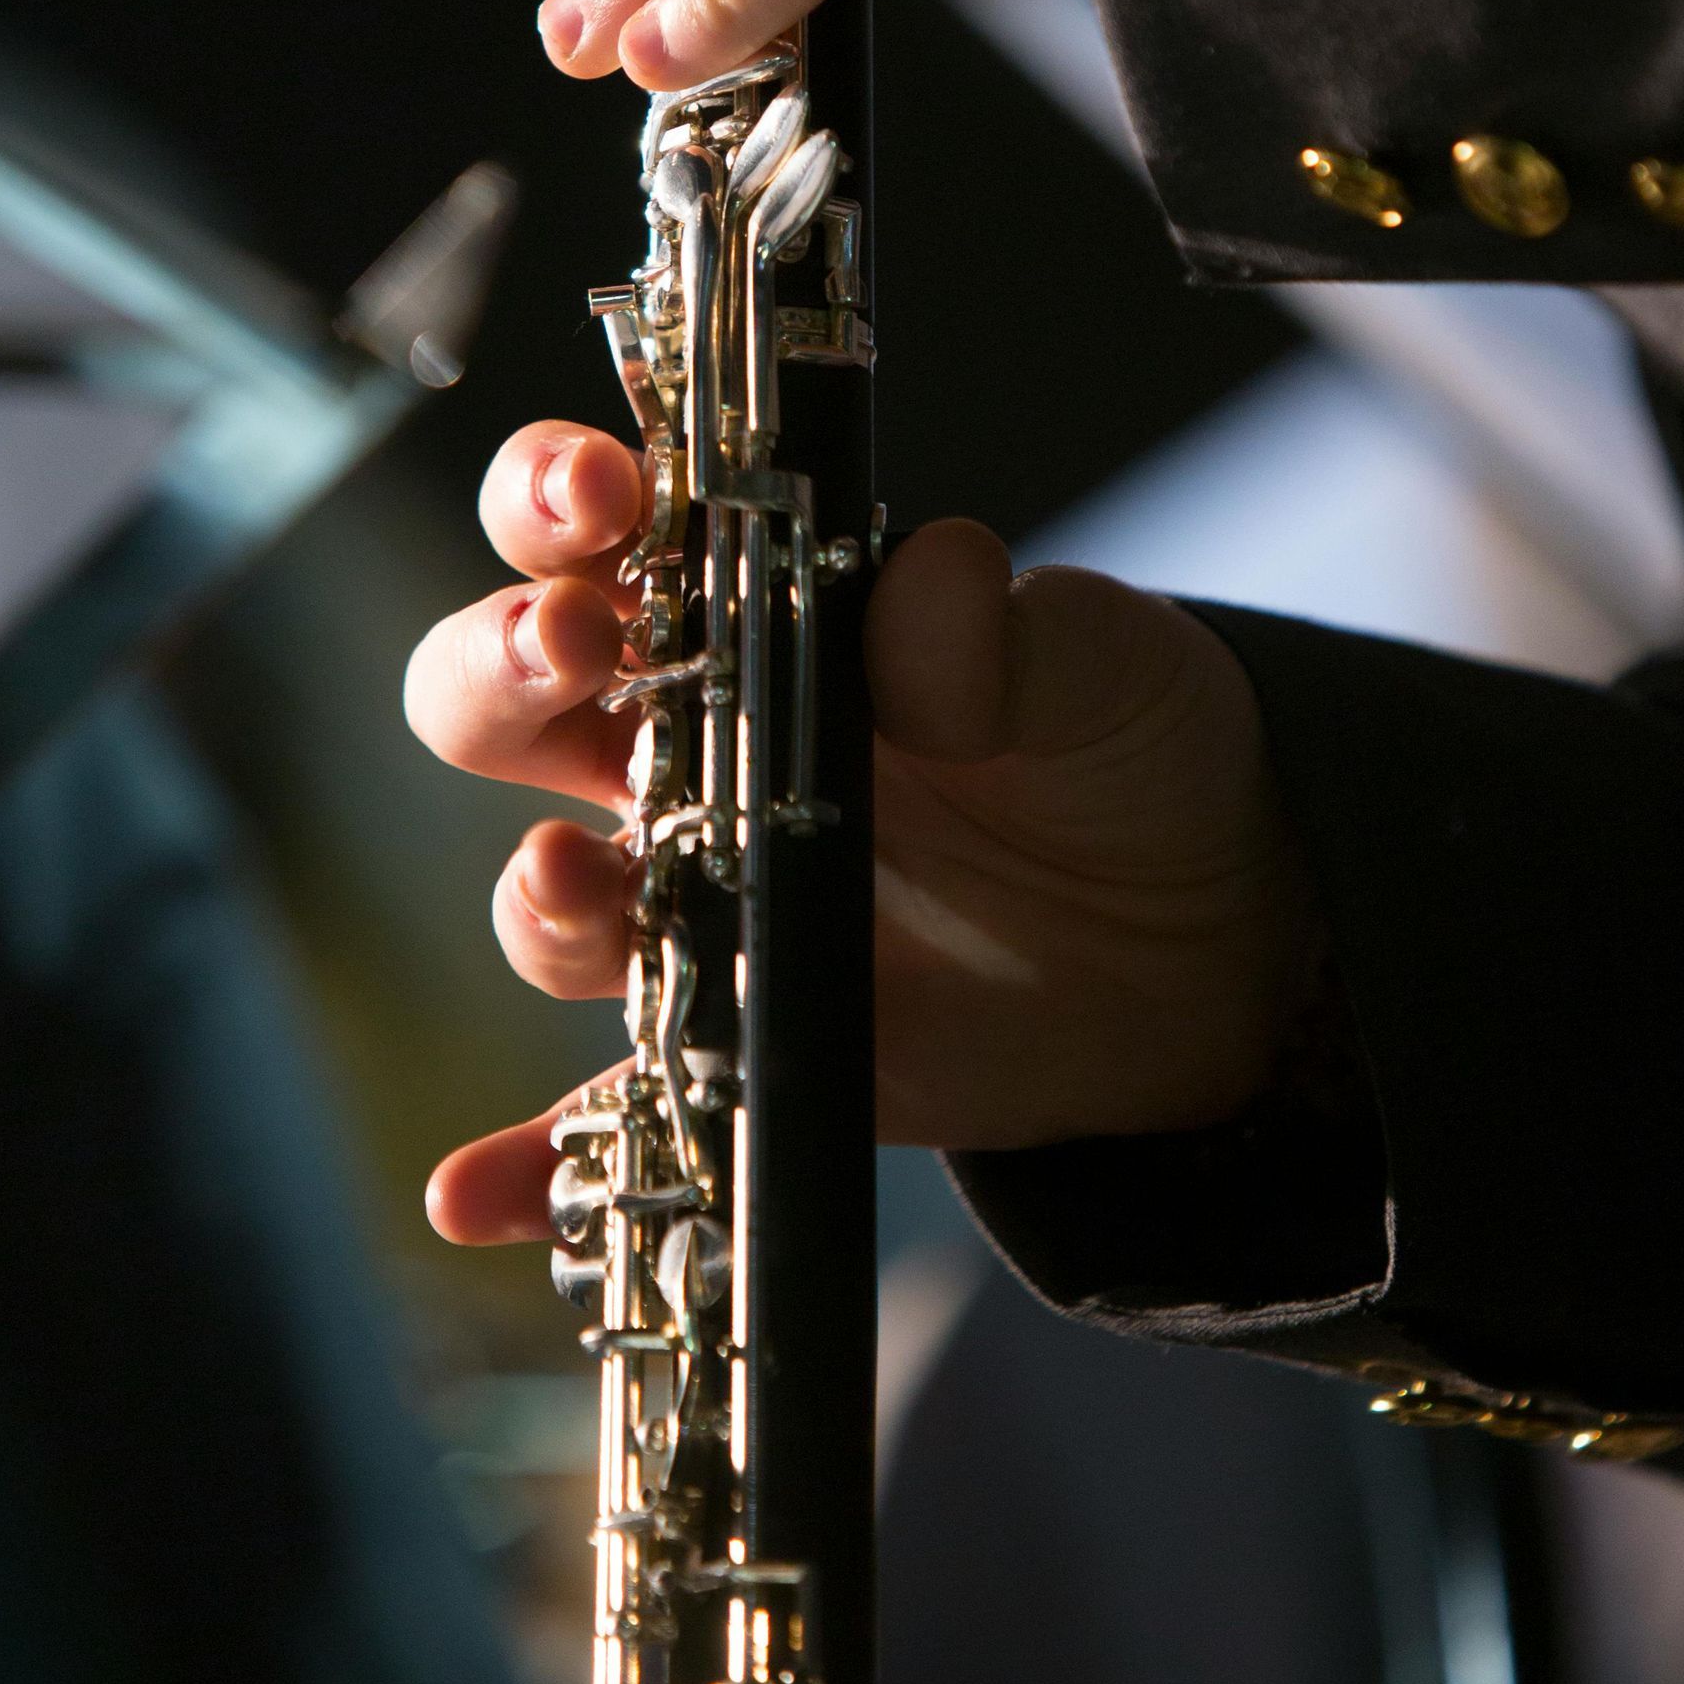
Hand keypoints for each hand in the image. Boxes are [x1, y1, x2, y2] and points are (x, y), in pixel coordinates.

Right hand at [404, 421, 1319, 1246]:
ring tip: (575, 880)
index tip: (600, 493)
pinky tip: (478, 1192)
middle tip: (577, 648)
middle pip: (499, 693)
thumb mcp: (1095, 659)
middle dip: (499, 660)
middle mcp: (683, 745)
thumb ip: (1003, 624)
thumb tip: (924, 588)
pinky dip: (540, 1159)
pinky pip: (612, 1111)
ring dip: (536, 890)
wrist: (1206, 935)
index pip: (589, 522)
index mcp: (743, 607)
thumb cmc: (1118, 744)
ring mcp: (698, 902)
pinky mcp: (738, 1046)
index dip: (554, 491)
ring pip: (546, 891)